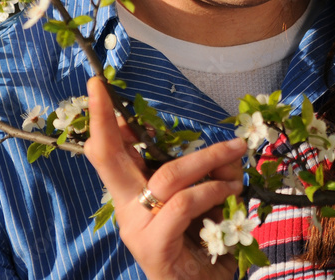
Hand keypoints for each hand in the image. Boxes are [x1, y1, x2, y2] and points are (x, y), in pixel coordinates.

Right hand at [84, 77, 246, 279]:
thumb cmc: (208, 245)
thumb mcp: (211, 200)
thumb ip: (209, 174)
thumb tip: (225, 150)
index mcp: (136, 194)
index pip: (112, 153)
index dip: (102, 121)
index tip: (98, 88)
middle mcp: (128, 209)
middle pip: (107, 158)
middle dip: (101, 120)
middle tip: (99, 86)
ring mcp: (136, 229)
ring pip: (166, 176)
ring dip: (208, 160)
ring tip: (236, 159)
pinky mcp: (153, 247)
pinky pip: (181, 204)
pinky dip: (211, 191)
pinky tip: (231, 191)